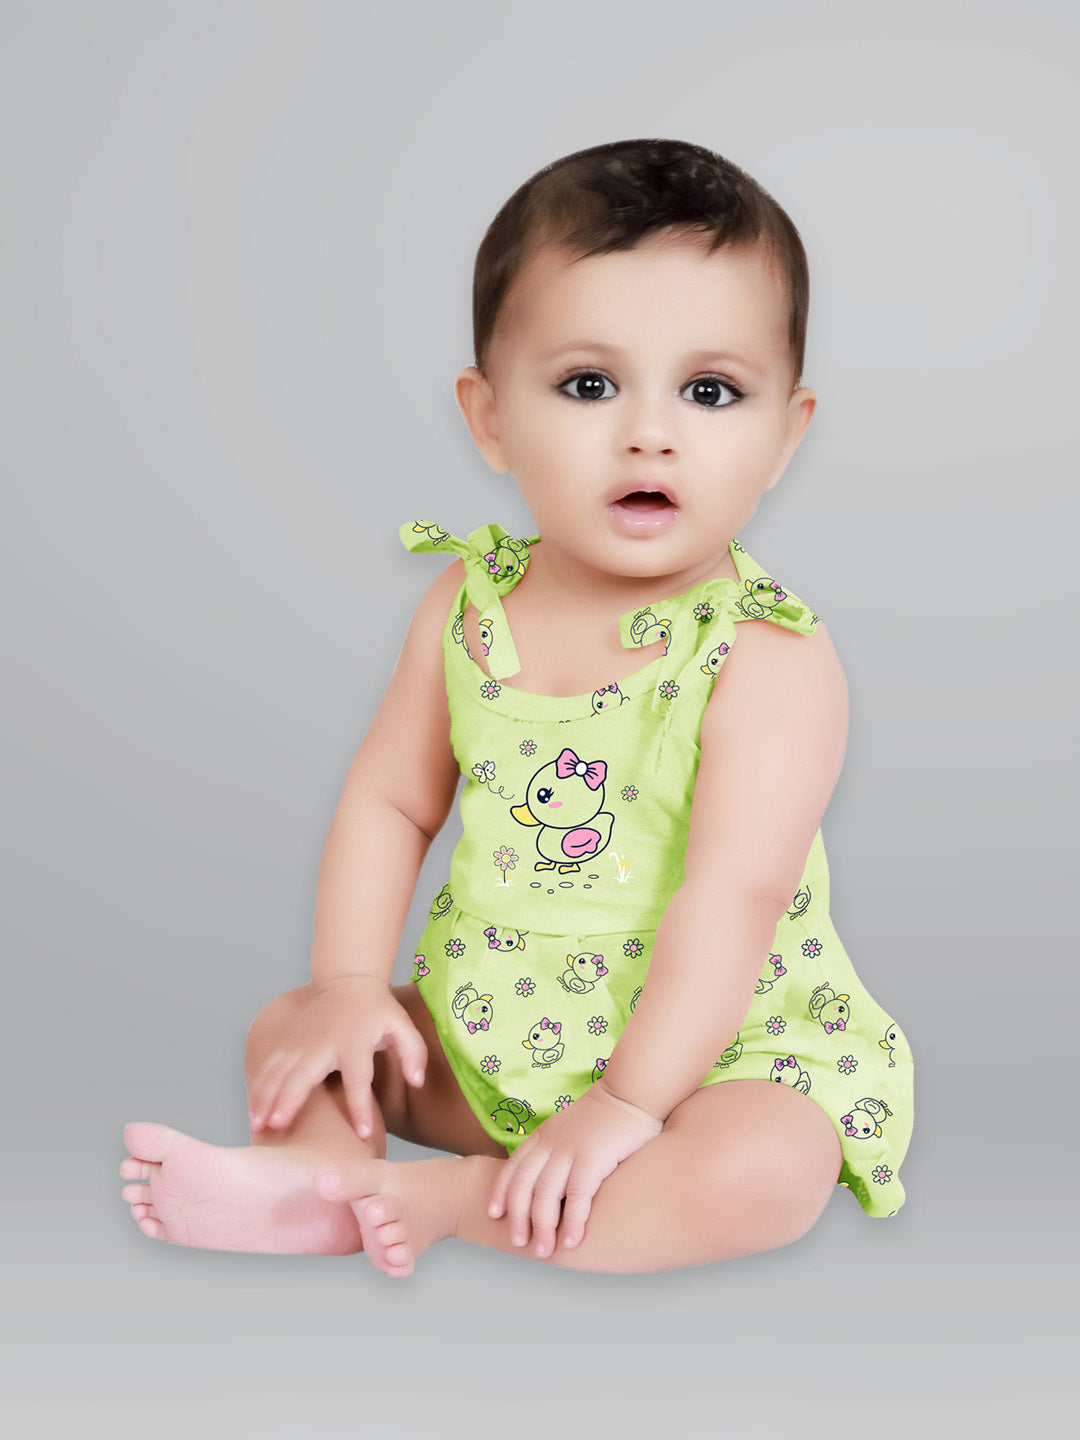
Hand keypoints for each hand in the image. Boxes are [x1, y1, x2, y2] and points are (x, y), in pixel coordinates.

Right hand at [247, 976, 427, 1138]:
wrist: (347, 980)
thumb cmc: (377, 1011)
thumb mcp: (402, 1026)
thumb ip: (413, 1054)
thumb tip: (417, 1081)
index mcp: (355, 1042)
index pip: (359, 1079)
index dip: (361, 1106)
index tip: (362, 1134)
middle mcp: (324, 1042)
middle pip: (304, 1075)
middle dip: (290, 1100)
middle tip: (278, 1127)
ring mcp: (302, 1041)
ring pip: (279, 1072)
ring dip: (266, 1098)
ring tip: (258, 1126)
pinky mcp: (289, 1042)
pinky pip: (271, 1067)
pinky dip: (260, 1088)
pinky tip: (254, 1111)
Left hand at [487, 1078, 663, 1258]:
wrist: (631, 1091)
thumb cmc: (606, 1116)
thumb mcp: (570, 1128)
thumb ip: (558, 1148)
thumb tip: (552, 1177)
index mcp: (544, 1135)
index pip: (514, 1167)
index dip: (501, 1191)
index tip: (494, 1214)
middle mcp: (551, 1142)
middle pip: (525, 1185)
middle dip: (518, 1217)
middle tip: (518, 1242)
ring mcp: (570, 1149)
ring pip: (546, 1195)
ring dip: (542, 1227)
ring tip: (544, 1251)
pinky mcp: (592, 1157)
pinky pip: (576, 1196)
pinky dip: (571, 1221)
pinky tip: (571, 1241)